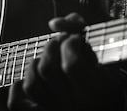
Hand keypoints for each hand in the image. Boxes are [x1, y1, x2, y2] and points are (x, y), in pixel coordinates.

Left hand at [7, 13, 123, 110]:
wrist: (105, 106)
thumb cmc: (105, 78)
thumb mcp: (104, 54)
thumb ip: (78, 30)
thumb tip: (55, 23)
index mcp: (93, 90)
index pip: (71, 65)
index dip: (71, 44)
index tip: (77, 38)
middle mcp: (71, 103)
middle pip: (47, 69)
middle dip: (52, 46)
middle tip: (62, 42)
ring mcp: (55, 107)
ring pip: (32, 83)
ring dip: (38, 62)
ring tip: (51, 58)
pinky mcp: (44, 109)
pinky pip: (21, 98)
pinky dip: (21, 84)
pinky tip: (36, 73)